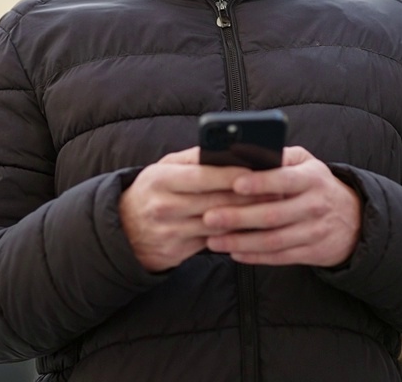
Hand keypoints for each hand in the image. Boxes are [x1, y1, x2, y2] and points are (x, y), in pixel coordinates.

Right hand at [119, 147, 258, 271]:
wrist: (122, 229)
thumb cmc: (152, 190)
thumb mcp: (164, 168)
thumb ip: (194, 158)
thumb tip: (228, 148)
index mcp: (161, 180)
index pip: (203, 176)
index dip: (233, 175)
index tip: (260, 171)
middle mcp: (165, 207)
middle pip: (216, 203)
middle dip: (250, 197)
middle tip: (278, 190)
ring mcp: (171, 233)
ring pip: (219, 226)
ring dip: (248, 218)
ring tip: (272, 208)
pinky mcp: (177, 253)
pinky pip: (214, 243)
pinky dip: (235, 235)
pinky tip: (253, 228)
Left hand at [204, 146, 361, 266]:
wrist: (354, 219)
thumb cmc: (317, 184)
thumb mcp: (307, 163)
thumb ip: (281, 156)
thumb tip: (246, 152)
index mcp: (312, 178)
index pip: (285, 179)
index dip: (260, 183)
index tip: (234, 183)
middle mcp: (315, 205)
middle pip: (273, 214)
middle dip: (239, 217)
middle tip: (209, 217)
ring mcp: (314, 231)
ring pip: (273, 240)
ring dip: (241, 242)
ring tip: (213, 240)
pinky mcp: (311, 253)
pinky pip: (279, 257)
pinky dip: (254, 257)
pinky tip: (233, 252)